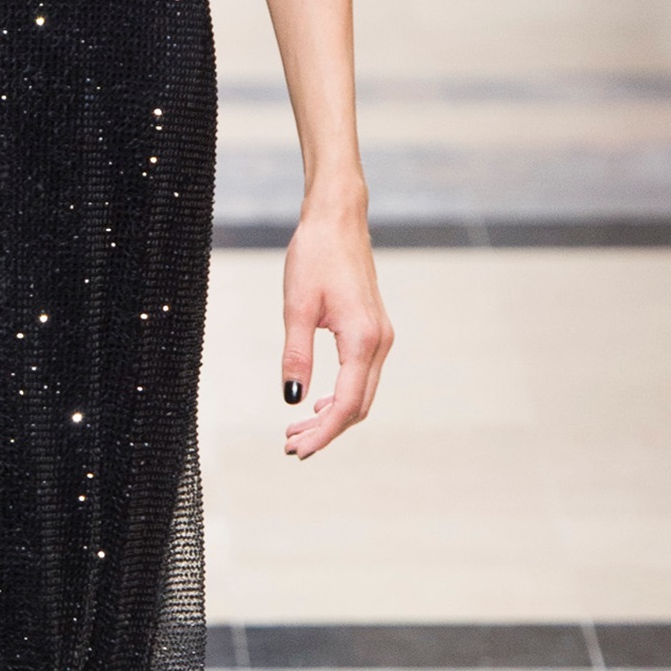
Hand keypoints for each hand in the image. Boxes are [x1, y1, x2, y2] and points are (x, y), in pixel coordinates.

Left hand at [280, 203, 391, 459]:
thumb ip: (295, 355)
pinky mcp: (374, 331)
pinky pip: (362, 377)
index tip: (297, 450)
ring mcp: (381, 337)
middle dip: (325, 431)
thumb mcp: (295, 307)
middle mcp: (379, 343)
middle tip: (289, 445)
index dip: (322, 433)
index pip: (345, 405)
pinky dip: (340, 396)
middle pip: (357, 406)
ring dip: (332, 416)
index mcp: (362, 340)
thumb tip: (292, 400)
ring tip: (296, 430)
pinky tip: (316, 403)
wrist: (338, 221)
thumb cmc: (315, 256)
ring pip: (361, 394)